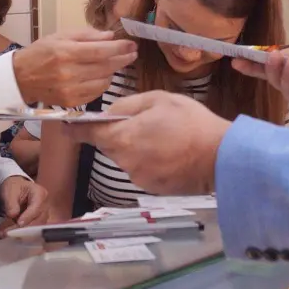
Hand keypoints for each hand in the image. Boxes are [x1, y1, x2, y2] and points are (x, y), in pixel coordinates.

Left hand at [0, 176, 51, 231]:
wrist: (13, 189)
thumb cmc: (13, 187)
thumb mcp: (9, 190)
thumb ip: (11, 203)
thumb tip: (13, 214)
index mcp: (40, 193)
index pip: (36, 207)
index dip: (28, 216)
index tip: (19, 223)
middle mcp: (44, 205)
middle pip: (38, 220)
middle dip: (23, 228)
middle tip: (8, 232)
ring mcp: (42, 214)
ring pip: (35, 227)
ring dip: (21, 232)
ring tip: (6, 233)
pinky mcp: (37, 222)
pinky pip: (31, 230)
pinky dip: (20, 233)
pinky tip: (9, 234)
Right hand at [11, 29, 136, 106]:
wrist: (21, 78)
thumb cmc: (42, 52)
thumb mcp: (61, 36)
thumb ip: (87, 35)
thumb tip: (111, 36)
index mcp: (66, 53)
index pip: (101, 51)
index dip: (120, 48)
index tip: (132, 44)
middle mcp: (69, 73)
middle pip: (106, 67)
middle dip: (122, 59)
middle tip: (132, 53)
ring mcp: (71, 90)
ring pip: (104, 81)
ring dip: (112, 71)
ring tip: (114, 63)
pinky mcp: (71, 102)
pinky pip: (96, 92)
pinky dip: (103, 83)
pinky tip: (102, 75)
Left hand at [70, 91, 228, 195]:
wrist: (220, 156)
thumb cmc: (191, 123)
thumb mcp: (159, 100)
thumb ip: (128, 106)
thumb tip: (111, 114)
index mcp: (123, 138)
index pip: (88, 135)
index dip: (76, 130)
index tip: (67, 127)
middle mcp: (125, 162)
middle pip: (111, 146)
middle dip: (121, 135)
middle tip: (147, 123)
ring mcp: (139, 178)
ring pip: (128, 159)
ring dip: (138, 148)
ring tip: (165, 138)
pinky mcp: (153, 189)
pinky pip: (143, 171)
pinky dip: (151, 162)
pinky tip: (171, 154)